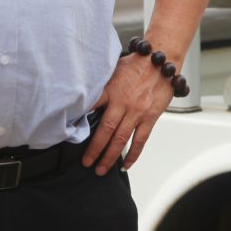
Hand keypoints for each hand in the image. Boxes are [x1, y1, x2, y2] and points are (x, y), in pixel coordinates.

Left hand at [81, 52, 178, 174]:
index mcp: (110, 89)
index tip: (69, 134)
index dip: (79, 120)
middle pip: (105, 130)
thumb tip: (84, 96)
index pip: (91, 107)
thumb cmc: (136, 64)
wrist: (161, 60)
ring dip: (110, 156)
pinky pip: (140, 140)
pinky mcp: (150, 117)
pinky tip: (126, 164)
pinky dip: (133, 154)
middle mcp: (123, 102)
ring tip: (101, 169)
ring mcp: (137, 112)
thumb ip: (101, 86)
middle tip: (86, 162)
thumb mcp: (113, 70)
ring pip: (121, 139)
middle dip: (94, 149)